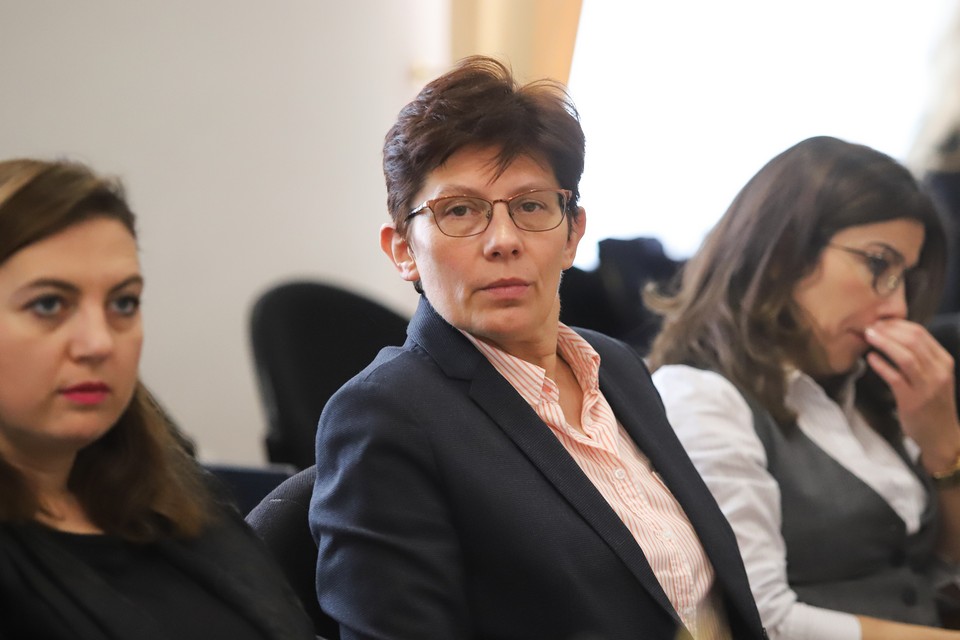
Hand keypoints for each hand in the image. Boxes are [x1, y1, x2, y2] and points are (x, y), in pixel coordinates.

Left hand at [865, 318, 959, 472]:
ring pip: (906, 357)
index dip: (898, 324)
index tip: (880, 321)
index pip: (921, 333)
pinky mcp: (912, 400)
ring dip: (884, 343)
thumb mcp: (933, 376)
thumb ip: (920, 357)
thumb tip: (893, 335)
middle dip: (889, 330)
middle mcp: (938, 372)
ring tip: (868, 336)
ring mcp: (926, 387)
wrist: (941, 435)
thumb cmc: (932, 403)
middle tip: (870, 326)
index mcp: (944, 361)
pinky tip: (870, 358)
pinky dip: (881, 365)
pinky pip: (895, 378)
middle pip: (913, 341)